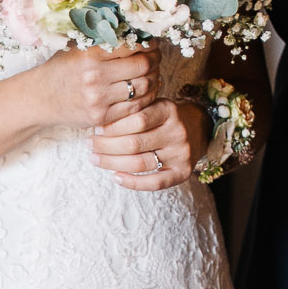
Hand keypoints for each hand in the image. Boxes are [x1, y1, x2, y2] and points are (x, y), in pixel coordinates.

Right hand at [32, 45, 156, 131]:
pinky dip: (147, 97)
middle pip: (143, 66)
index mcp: (90, 54)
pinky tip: (146, 90)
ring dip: (154, 78)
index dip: (149, 43)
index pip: (133, 45)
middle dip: (155, 60)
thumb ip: (105, 39)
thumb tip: (138, 30)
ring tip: (153, 72)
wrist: (40, 98)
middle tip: (156, 57)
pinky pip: (135, 107)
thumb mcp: (79, 47)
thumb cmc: (62, 68)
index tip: (152, 42)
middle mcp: (94, 77)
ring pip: (143, 87)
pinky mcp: (101, 117)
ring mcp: (98, 99)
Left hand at [90, 98, 206, 190]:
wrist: (197, 129)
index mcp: (168, 110)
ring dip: (112, 163)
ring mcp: (181, 153)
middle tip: (90, 144)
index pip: (136, 119)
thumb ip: (132, 111)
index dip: (113, 126)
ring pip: (140, 163)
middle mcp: (177, 131)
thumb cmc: (163, 118)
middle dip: (106, 145)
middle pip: (134, 143)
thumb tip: (98, 124)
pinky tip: (116, 178)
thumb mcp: (152, 105)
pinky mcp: (182, 172)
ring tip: (95, 159)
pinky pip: (155, 183)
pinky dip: (132, 183)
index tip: (96, 129)